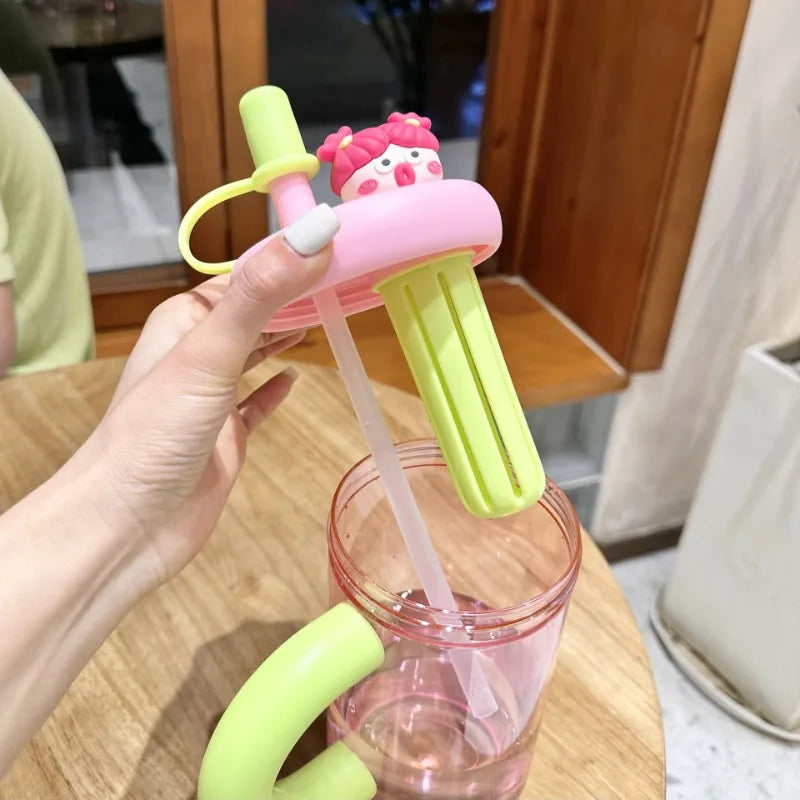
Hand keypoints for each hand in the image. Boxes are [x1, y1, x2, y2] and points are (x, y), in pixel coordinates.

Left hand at [82, 207, 336, 587]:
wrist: (127, 527)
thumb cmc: (154, 435)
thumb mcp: (209, 354)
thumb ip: (260, 296)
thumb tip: (315, 235)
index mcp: (187, 321)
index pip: (247, 276)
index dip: (291, 260)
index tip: (341, 246)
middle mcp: (198, 355)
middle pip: (256, 312)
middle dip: (297, 297)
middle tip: (350, 282)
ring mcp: (211, 399)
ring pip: (256, 354)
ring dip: (288, 335)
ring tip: (329, 317)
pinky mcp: (224, 438)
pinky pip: (255, 404)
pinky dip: (275, 390)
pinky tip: (293, 379)